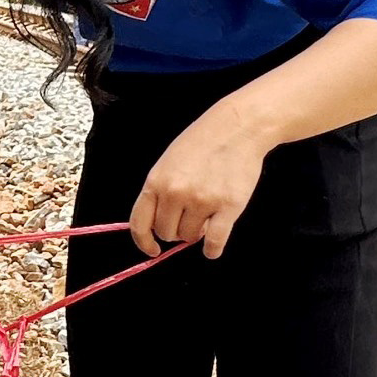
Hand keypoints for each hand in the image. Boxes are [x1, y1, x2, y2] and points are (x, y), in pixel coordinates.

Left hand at [128, 102, 271, 258]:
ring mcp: (202, 200)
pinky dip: (212, 250)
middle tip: (188, 219)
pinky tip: (212, 248)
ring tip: (205, 217)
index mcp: (156, 181)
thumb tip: (159, 225)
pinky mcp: (228, 206)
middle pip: (167, 232)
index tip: (151, 249)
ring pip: (190, 237)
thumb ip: (160, 192)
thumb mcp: (168, 163)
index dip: (144, 241)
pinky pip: (215, 241)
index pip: (139, 223)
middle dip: (176, 231)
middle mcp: (175, 193)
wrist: (237, 127)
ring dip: (196, 234)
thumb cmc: (202, 143)